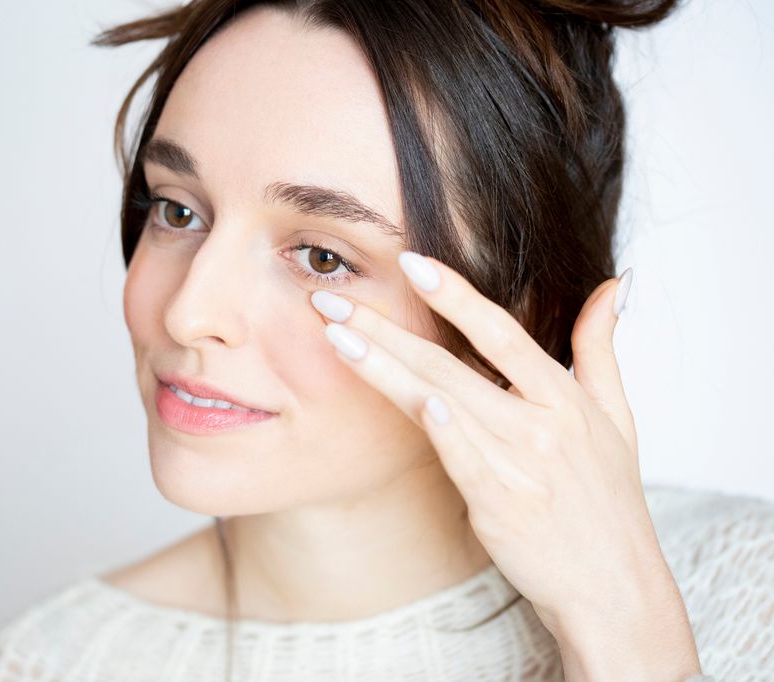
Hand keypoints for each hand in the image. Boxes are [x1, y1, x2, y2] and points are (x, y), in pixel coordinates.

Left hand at [309, 251, 673, 638]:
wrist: (614, 588)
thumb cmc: (607, 501)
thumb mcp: (619, 419)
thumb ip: (602, 349)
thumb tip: (614, 286)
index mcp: (565, 398)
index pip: (502, 332)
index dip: (455, 295)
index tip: (410, 262)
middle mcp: (542, 423)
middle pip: (452, 363)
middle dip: (387, 328)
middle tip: (333, 302)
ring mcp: (521, 463)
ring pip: (441, 401)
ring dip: (384, 368)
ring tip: (337, 338)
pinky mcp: (501, 504)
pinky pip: (465, 459)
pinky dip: (445, 430)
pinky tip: (414, 400)